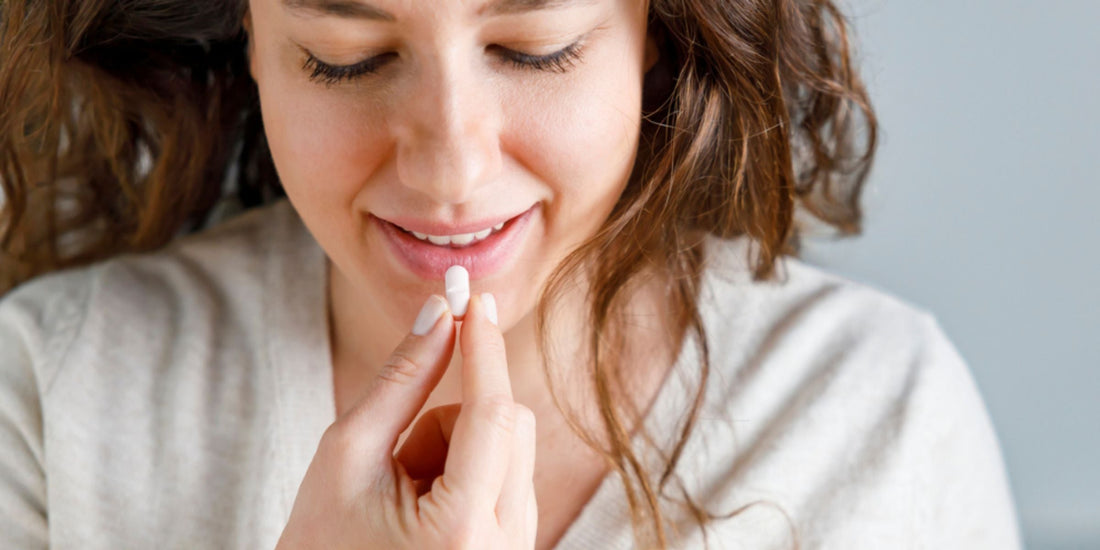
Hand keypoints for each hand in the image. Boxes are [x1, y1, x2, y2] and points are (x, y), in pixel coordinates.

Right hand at [276, 294, 537, 549]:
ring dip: (457, 448)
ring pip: (510, 446)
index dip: (483, 346)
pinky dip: (468, 471)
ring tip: (403, 496)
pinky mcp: (516, 548)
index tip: (474, 295)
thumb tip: (439, 311)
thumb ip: (399, 381)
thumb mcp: (345, 456)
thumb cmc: (319, 546)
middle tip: (397, 456)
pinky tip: (424, 511)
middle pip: (509, 423)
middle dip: (453, 417)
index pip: (492, 412)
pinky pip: (509, 476)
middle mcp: (506, 545)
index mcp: (460, 529)